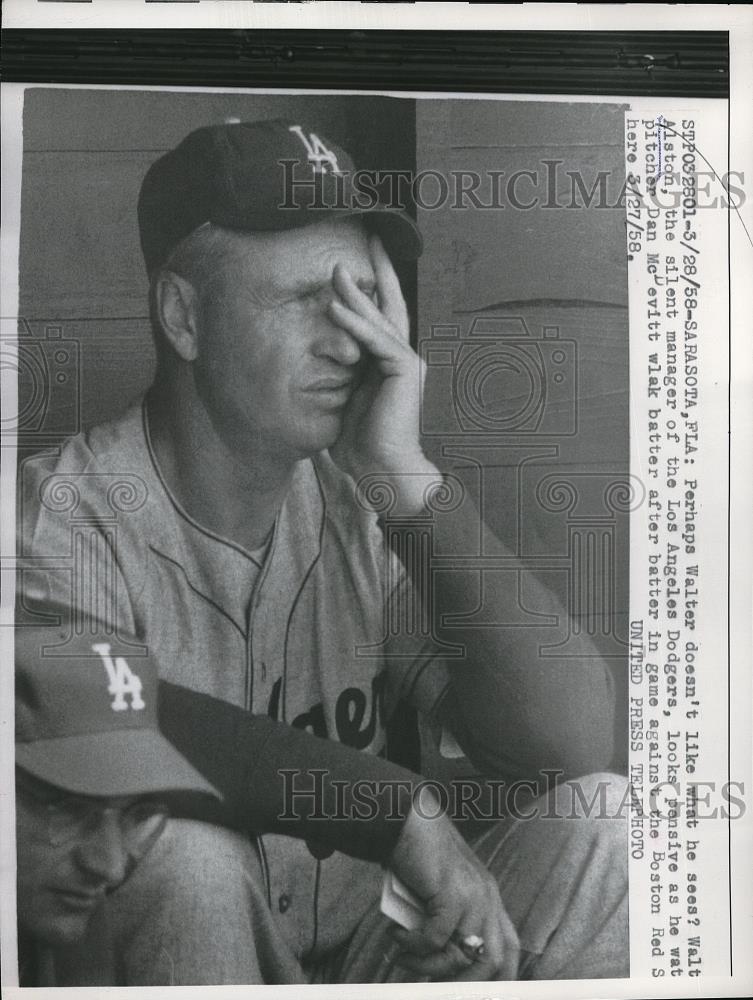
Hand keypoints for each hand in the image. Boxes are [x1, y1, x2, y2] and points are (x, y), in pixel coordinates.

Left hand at [327, 234, 439, 511]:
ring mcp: (407, 362)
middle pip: (390, 304)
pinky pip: (376, 340)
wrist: (383, 470)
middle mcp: (403, 357)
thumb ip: (337, 377)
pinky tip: (335, 308)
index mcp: (389, 363)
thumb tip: (316, 364)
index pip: (380, 317)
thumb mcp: (343, 401)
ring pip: (380, 318)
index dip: (370, 289)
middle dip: (378, 271)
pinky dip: (355, 324)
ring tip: (336, 268)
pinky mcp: (405, 370)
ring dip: (357, 293)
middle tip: (368, 238)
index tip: (355, 265)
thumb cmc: (362, 445)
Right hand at [387, 787, 519, 980]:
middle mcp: (487, 897)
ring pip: (462, 956)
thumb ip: (447, 921)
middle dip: (462, 985)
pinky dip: (414, 946)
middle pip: (492, 962)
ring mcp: (472, 893)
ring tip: (402, 959)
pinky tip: (397, 937)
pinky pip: (435, 937)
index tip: (469, 991)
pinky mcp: (451, 891)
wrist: (405, 818)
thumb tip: (436, 964)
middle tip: (429, 985)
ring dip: (428, 967)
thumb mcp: (440, 892)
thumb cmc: (417, 856)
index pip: (509, 949)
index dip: (497, 980)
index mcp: (489, 897)